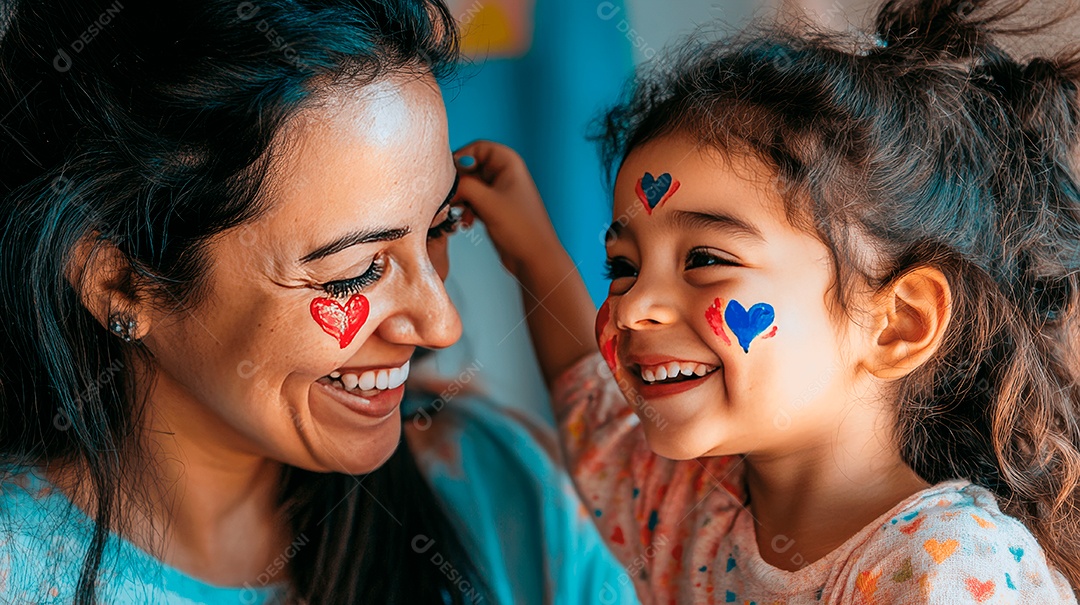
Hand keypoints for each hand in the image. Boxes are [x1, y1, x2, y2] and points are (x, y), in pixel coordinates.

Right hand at [452, 140, 561, 277]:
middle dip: (458, 183)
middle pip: (471, 168)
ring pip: (470, 187)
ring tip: (458, 212)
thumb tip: (446, 182)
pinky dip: (467, 209)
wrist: (534, 258)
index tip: (446, 173)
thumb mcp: (488, 202)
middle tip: (449, 198)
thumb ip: (465, 186)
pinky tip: (467, 223)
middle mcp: (504, 174)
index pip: (478, 148)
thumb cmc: (521, 228)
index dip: (461, 157)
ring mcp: (499, 192)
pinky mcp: (495, 209)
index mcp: (509, 163)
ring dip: (461, 199)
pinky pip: (473, 202)